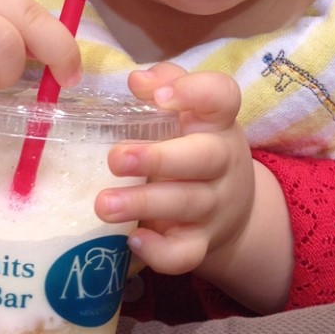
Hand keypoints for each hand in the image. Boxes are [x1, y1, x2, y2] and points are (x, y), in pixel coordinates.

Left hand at [95, 63, 256, 277]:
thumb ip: (164, 86)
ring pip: (186, 204)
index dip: (194, 93)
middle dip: (158, 158)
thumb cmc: (193, 145)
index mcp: (216, 122)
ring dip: (143, 203)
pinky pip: (185, 253)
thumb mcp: (189, 112)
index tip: (159, 96)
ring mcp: (213, 205)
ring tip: (103, 204)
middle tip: (115, 158)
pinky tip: (132, 240)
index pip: (222, 97)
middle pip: (204, 158)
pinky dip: (159, 252)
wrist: (231, 207)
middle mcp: (221, 161)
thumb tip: (137, 80)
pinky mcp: (201, 242)